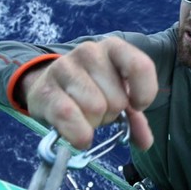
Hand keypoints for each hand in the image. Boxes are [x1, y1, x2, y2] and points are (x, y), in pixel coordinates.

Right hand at [20, 37, 156, 149]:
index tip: (136, 106)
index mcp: (113, 47)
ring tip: (85, 115)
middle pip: (117, 99)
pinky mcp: (45, 89)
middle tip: (100, 110)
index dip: (144, 93)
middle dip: (111, 113)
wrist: (49, 86)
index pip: (140, 66)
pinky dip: (78, 134)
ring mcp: (64, 67)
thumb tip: (145, 142)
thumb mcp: (117, 96)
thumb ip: (135, 118)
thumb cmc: (90, 89)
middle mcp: (89, 51)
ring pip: (95, 108)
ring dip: (93, 122)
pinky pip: (68, 115)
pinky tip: (79, 136)